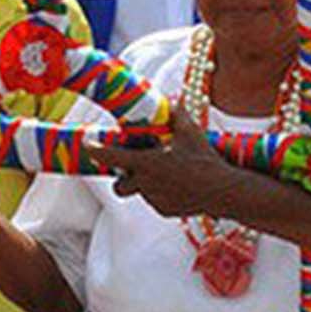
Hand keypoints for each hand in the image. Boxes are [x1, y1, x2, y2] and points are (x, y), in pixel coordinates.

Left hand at [94, 106, 236, 220]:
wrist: (222, 191)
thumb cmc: (204, 160)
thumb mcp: (191, 132)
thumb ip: (177, 115)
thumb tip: (173, 101)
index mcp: (146, 163)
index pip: (110, 157)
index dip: (95, 150)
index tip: (88, 144)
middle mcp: (145, 184)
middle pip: (118, 185)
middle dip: (120, 178)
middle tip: (133, 168)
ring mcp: (154, 199)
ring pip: (140, 192)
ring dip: (145, 184)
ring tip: (166, 174)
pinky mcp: (164, 210)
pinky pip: (155, 201)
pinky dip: (160, 193)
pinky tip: (177, 185)